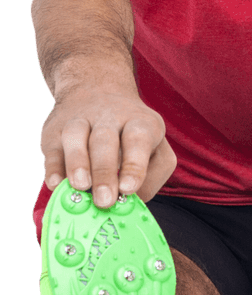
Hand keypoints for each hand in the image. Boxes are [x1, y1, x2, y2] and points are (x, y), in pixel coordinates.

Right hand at [40, 85, 177, 207]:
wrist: (98, 90)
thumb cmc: (133, 136)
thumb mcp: (156, 150)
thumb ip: (151, 177)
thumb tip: (130, 203)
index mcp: (140, 123)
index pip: (139, 139)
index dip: (134, 165)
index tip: (128, 188)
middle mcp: (110, 117)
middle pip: (105, 140)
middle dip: (104, 172)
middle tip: (104, 200)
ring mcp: (80, 120)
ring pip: (76, 136)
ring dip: (77, 163)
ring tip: (80, 186)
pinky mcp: (55, 131)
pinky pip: (52, 148)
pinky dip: (53, 167)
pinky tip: (56, 184)